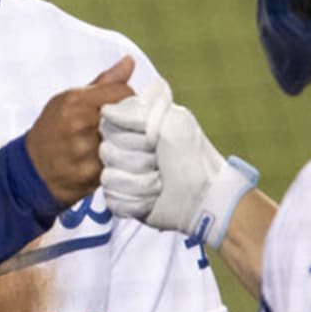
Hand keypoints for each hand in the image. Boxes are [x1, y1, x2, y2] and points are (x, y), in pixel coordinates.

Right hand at [26, 56, 135, 206]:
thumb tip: (129, 61)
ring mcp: (85, 152)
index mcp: (75, 102)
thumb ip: (104, 83)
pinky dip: (125, 163)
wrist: (31, 168)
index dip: (131, 99)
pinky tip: (117, 161)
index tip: (126, 107)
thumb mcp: (70, 100)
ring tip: (124, 144)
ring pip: (130, 144)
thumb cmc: (53, 129)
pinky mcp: (91, 176)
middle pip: (130, 118)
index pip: (125, 93)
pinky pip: (122, 166)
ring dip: (132, 144)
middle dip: (134, 122)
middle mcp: (79, 125)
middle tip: (130, 127)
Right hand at [99, 79, 258, 247]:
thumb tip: (106, 110)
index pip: (108, 125)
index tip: (155, 139)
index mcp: (133, 127)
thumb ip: (137, 110)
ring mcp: (120, 175)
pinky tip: (153, 199)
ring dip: (141, 182)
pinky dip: (137, 201)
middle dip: (138, 159)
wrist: (204, 197)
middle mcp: (123, 149)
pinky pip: (113, 199)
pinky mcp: (120, 199)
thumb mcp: (172, 121)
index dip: (132, 135)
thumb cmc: (191, 157)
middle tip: (160, 162)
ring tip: (160, 182)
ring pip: (109, 177)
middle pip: (107, 152)